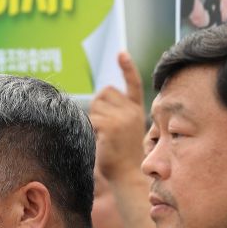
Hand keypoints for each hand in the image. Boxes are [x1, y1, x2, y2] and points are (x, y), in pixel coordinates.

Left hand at [90, 52, 146, 182]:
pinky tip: (99, 140)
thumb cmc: (122, 154)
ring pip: (95, 105)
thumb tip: (101, 95)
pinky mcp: (110, 126)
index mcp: (136, 109)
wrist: (128, 174)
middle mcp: (131, 111)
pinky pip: (91, 119)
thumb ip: (118, 112)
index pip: (133, 83)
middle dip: (98, 106)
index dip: (127, 68)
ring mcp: (122, 118)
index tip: (121, 53)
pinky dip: (90, 128)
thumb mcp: (125, 129)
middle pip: (104, 92)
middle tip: (103, 127)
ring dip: (93, 118)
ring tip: (103, 136)